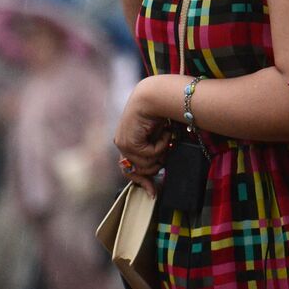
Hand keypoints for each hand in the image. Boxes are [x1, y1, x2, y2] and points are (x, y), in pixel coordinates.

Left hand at [114, 81, 171, 195]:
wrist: (156, 95)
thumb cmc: (160, 111)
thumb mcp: (158, 136)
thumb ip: (155, 153)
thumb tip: (160, 171)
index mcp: (127, 142)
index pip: (130, 170)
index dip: (142, 182)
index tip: (153, 193)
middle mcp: (122, 144)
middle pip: (140, 171)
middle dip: (156, 165)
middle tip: (167, 149)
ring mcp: (123, 144)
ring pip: (146, 165)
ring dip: (161, 152)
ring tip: (165, 135)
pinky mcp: (128, 143)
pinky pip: (149, 156)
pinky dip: (160, 145)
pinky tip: (163, 131)